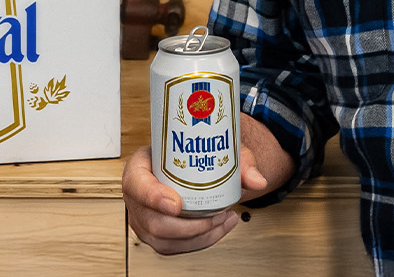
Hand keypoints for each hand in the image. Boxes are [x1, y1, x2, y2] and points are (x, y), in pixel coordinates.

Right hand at [123, 143, 270, 254]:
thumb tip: (256, 180)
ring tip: (222, 220)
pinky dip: (198, 241)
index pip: (137, 184)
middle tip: (215, 215)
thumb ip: (239, 159)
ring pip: (164, 239)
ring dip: (197, 235)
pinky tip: (217, 229)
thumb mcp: (215, 145)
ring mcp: (144, 218)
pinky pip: (173, 247)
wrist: (189, 159)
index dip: (154, 197)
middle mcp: (138, 195)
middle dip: (189, 226)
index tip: (177, 204)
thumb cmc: (192, 150)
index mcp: (140, 166)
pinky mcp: (155, 234)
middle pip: (153, 221)